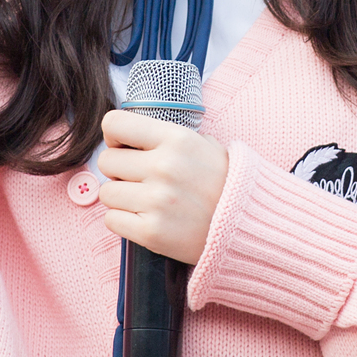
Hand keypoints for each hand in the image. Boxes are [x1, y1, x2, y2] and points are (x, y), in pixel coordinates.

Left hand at [96, 109, 229, 264]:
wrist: (249, 225)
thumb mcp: (204, 144)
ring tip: (146, 201)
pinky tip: (145, 218)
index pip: (115, 123)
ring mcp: (157, 202)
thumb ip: (167, 136)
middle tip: (140, 179)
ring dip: (122, 198)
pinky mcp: (151, 233)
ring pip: (107, 193)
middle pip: (107, 161)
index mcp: (176, 139)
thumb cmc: (225, 183)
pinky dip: (123, 221)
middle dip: (119, 170)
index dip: (114, 135)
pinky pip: (112, 220)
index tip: (123, 146)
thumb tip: (131, 136)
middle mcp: (164, 167)